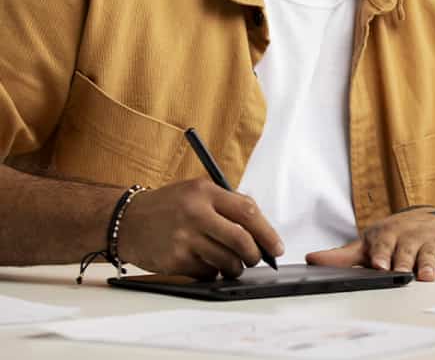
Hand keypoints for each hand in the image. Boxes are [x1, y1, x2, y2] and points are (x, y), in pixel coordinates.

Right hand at [118, 178, 283, 278]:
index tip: (276, 246)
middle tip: (257, 259)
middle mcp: (195, 213)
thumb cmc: (170, 205)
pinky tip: (207, 263)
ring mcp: (184, 238)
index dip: (267, 231)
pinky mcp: (174, 260)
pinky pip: (206, 272)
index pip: (247, 210)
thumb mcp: (197, 191)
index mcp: (205, 191)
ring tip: (232, 263)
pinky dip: (213, 272)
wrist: (127, 220)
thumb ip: (227, 204)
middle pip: (241, 239)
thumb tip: (261, 230)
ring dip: (235, 267)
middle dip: (255, 254)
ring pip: (226, 260)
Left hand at [305, 207, 434, 281]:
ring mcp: (428, 241)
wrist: (425, 220)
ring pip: (428, 254)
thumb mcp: (368, 244)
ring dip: (427, 264)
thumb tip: (311, 259)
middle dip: (403, 260)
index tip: (378, 264)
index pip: (383, 243)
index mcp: (387, 234)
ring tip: (426, 275)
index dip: (381, 253)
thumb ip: (342, 256)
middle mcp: (408, 236)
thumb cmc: (392, 237)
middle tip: (401, 271)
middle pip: (405, 250)